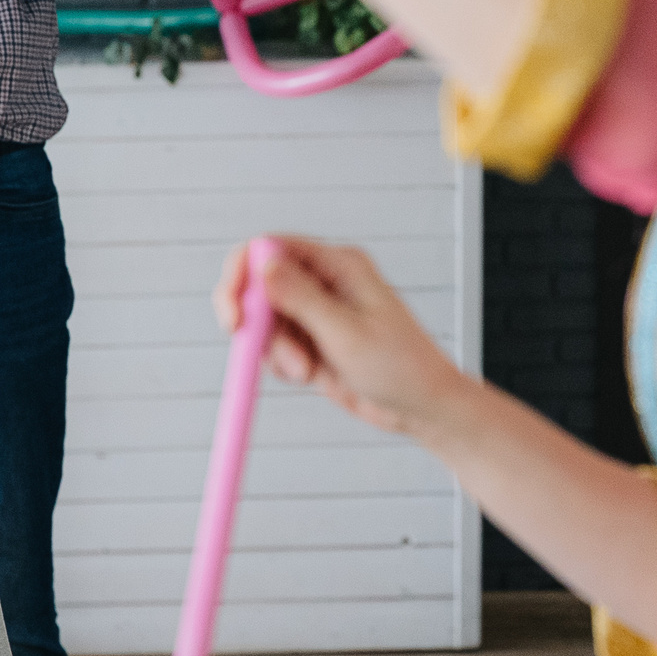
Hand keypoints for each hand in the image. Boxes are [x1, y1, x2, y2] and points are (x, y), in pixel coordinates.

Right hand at [214, 237, 470, 438]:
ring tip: (305, 371)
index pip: (270, 248)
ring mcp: (315, 311)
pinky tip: (308, 376)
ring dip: (272, 349)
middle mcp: (322, 281)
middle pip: (257, 282)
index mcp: (337, 264)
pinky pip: (274, 346)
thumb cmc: (402, 367)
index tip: (234, 315)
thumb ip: (302, 299)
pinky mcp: (310, 340)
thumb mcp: (347, 333)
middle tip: (246, 344)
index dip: (242, 274)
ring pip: (262, 320)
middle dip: (252, 319)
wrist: (422, 407)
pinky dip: (279, 363)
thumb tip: (263, 266)